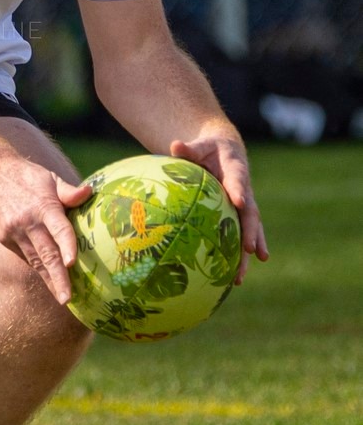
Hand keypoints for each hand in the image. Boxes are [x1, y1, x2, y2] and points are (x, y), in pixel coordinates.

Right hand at [0, 157, 91, 305]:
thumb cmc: (24, 175)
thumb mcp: (48, 177)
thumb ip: (68, 191)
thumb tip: (89, 192)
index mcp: (43, 205)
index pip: (58, 228)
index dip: (66, 245)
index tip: (72, 263)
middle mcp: (27, 222)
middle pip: (46, 253)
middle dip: (58, 278)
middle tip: (68, 299)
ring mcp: (13, 232)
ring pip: (35, 261)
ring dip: (49, 280)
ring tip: (62, 297)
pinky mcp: (3, 238)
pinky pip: (24, 255)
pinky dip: (37, 267)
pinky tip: (48, 279)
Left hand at [169, 135, 267, 283]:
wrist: (225, 151)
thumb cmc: (207, 149)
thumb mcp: (199, 145)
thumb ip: (188, 149)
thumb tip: (173, 146)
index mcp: (236, 168)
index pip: (238, 179)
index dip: (239, 190)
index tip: (240, 202)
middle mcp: (244, 190)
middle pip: (251, 213)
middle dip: (252, 232)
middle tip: (249, 250)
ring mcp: (244, 205)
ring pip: (250, 231)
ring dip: (247, 253)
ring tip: (240, 277)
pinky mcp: (239, 217)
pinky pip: (241, 236)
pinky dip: (240, 257)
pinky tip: (234, 279)